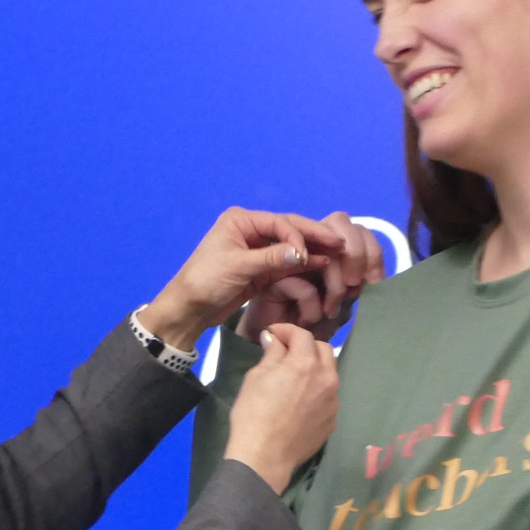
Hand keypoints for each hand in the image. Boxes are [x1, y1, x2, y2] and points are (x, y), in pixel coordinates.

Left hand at [140, 209, 350, 349]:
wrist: (189, 308)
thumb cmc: (204, 282)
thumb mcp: (237, 268)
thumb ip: (270, 259)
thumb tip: (302, 253)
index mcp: (241, 221)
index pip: (279, 223)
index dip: (299, 236)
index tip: (311, 253)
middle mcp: (252, 230)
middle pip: (290, 230)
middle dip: (314, 237)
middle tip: (340, 244)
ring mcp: (258, 249)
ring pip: (292, 246)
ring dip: (313, 251)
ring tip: (337, 255)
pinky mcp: (262, 268)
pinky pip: (288, 262)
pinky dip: (304, 265)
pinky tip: (322, 265)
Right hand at [224, 325, 339, 491]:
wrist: (265, 456)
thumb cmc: (254, 413)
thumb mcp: (256, 377)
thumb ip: (271, 354)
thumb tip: (274, 339)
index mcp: (306, 364)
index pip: (303, 335)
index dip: (286, 331)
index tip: (273, 334)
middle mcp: (327, 379)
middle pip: (324, 350)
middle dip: (306, 346)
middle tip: (286, 352)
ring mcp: (333, 401)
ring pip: (329, 374)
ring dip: (314, 368)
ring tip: (294, 377)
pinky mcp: (332, 420)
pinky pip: (328, 397)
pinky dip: (316, 391)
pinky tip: (299, 402)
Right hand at [241, 212, 385, 341]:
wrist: (285, 342)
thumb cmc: (316, 322)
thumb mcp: (346, 301)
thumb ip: (360, 281)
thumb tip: (372, 272)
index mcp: (331, 245)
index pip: (357, 229)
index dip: (372, 251)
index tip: (374, 282)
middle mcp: (311, 243)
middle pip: (340, 222)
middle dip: (356, 256)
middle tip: (354, 288)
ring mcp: (290, 256)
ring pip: (325, 255)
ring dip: (336, 289)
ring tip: (330, 313)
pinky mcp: (273, 277)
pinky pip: (305, 287)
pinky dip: (313, 309)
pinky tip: (306, 320)